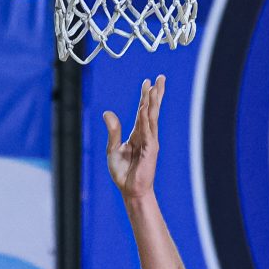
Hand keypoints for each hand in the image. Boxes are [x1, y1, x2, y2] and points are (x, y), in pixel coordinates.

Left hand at [103, 76, 164, 202]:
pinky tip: (146, 108)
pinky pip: (148, 131)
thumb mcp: (113, 149)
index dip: (145, 96)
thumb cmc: (123, 172)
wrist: (129, 190)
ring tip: (156, 87)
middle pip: (151, 110)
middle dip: (156, 93)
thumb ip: (113, 131)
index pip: (142, 111)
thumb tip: (107, 112)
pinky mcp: (150, 150)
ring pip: (152, 117)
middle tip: (161, 77)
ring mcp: (150, 142)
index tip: (148, 82)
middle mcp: (146, 135)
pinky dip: (146, 119)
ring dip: (153, 102)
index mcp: (137, 134)